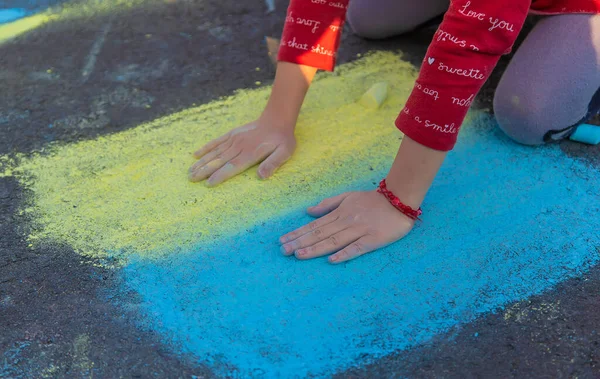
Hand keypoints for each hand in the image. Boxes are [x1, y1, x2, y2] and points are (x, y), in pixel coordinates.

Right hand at [189, 119, 295, 185]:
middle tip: (191, 179)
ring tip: (189, 171)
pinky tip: (195, 154)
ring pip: (215, 152)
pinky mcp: (232, 134)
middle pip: (219, 161)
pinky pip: (216, 142)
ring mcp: (234, 139)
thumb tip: (262, 176)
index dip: (220, 175)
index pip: (232, 167)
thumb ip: (273, 164)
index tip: (208, 183)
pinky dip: (206, 148)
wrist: (277, 119)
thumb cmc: (282, 139)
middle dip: (204, 171)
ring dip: (201, 162)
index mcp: (250, 154)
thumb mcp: (284, 152)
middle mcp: (239, 147)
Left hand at [279, 190, 414, 263]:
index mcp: (339, 213)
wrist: (400, 199)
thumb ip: (328, 204)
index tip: (282, 240)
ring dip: (315, 248)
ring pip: (334, 241)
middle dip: (300, 242)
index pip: (314, 225)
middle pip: (320, 234)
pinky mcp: (373, 240)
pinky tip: (331, 260)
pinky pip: (357, 248)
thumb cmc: (372, 200)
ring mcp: (359, 231)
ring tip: (298, 255)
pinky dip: (344, 253)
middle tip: (283, 250)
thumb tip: (308, 211)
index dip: (298, 233)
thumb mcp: (348, 196)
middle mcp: (346, 222)